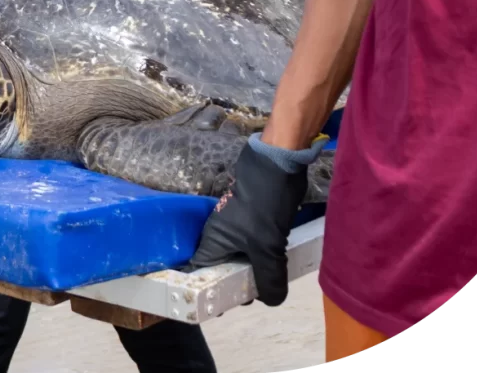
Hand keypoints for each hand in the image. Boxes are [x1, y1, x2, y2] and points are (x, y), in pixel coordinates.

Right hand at [187, 132, 327, 306]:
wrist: (277, 168)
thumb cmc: (262, 207)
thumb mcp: (266, 248)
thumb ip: (269, 279)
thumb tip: (272, 301)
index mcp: (211, 243)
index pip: (199, 275)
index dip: (207, 293)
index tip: (223, 307)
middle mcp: (219, 238)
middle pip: (222, 271)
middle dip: (235, 286)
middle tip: (252, 298)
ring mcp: (236, 230)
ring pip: (240, 260)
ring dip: (252, 273)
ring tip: (267, 286)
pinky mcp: (252, 224)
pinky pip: (253, 250)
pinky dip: (262, 260)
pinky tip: (276, 267)